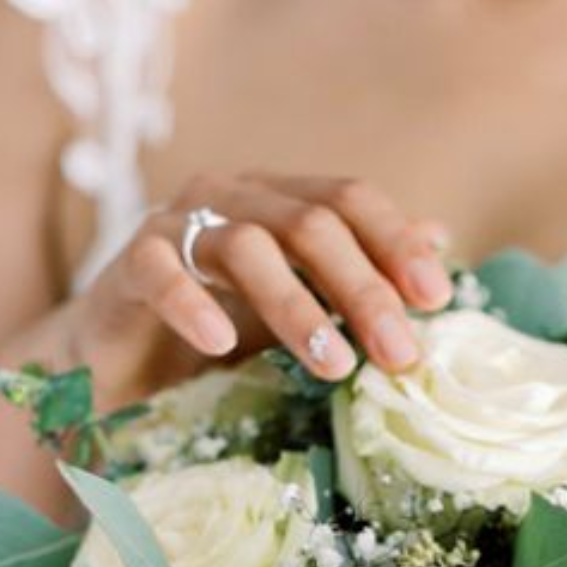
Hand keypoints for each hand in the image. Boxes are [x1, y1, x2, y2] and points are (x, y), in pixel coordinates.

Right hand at [59, 172, 454, 410]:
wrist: (124, 366)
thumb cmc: (221, 336)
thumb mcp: (302, 312)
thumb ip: (359, 280)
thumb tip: (441, 244)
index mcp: (281, 202)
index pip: (349, 200)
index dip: (395, 244)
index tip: (436, 300)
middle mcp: (233, 200)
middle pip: (309, 224)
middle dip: (362, 289)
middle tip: (397, 352)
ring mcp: (177, 227)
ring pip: (246, 246)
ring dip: (296, 307)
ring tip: (334, 365)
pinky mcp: (127, 267)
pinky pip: (161, 271)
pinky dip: (191, 304)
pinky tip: (219, 343)